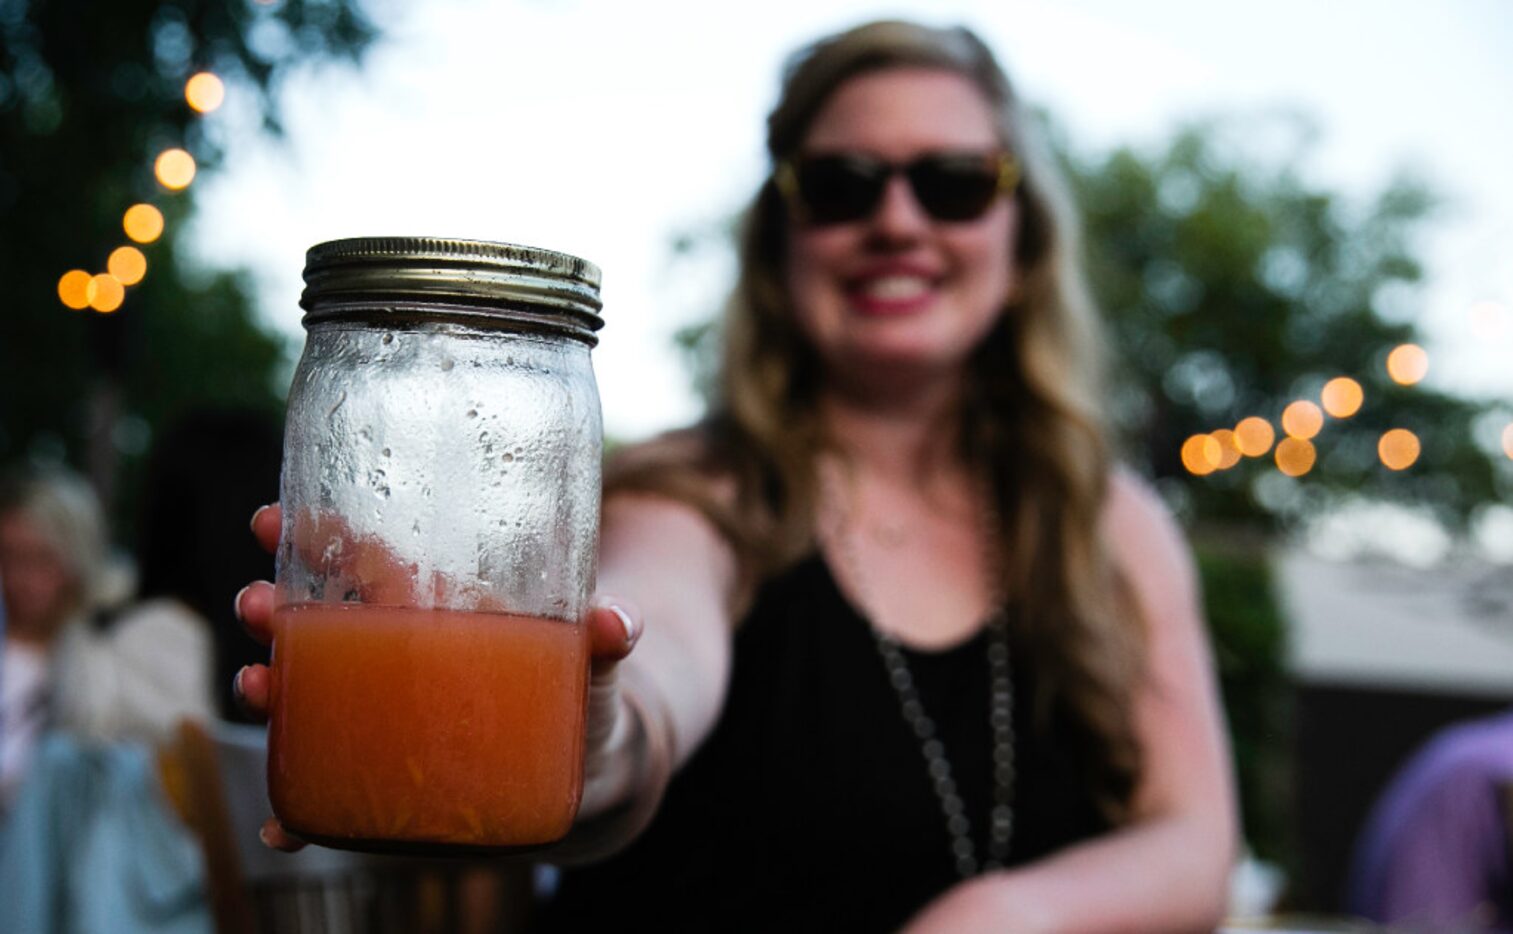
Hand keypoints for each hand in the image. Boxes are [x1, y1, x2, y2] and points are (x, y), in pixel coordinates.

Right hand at [233, 503, 645, 851]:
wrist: (586, 770)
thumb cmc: (580, 689)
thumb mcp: (595, 659)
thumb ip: (609, 634)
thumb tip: (617, 621)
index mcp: (437, 610)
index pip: (368, 561)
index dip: (317, 536)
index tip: (270, 521)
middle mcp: (395, 660)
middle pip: (318, 626)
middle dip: (274, 610)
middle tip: (254, 604)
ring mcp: (383, 720)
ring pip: (307, 701)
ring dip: (269, 692)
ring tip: (255, 688)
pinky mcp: (388, 782)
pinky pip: (330, 795)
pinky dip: (299, 813)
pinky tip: (279, 827)